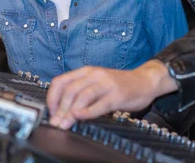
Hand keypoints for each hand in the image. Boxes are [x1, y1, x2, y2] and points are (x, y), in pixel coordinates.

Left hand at [46, 60, 177, 129]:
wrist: (144, 80)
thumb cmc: (119, 84)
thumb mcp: (96, 83)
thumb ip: (81, 91)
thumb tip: (62, 109)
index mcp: (86, 71)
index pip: (61, 81)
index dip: (52, 97)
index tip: (50, 111)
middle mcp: (94, 75)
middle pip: (70, 90)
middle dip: (60, 109)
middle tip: (56, 123)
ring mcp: (106, 84)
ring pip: (82, 96)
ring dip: (70, 112)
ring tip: (65, 123)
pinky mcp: (117, 95)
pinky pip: (99, 103)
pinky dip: (87, 111)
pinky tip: (80, 116)